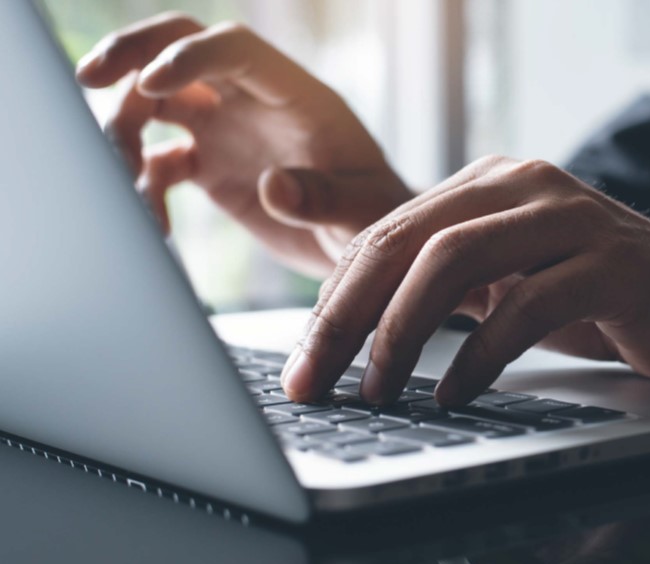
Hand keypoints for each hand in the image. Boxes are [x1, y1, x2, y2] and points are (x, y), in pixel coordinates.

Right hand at [76, 12, 410, 277]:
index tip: (150, 83)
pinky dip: (142, 185)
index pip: (236, 49)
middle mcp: (253, 102)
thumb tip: (273, 186)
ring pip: (155, 102)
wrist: (365, 242)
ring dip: (123, 129)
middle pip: (180, 49)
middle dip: (131, 53)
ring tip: (122, 180)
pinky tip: (154, 223)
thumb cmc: (377, 216)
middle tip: (87, 78)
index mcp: (296, 95)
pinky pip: (160, 160)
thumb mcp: (363, 210)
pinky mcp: (211, 167)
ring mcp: (228, 130)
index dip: (189, 56)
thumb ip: (323, 198)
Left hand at [280, 155, 649, 404]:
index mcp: (488, 185)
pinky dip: (480, 355)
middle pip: (406, 241)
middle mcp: (523, 185)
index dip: (333, 299)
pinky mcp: (613, 261)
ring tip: (377, 390)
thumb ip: (446, 291)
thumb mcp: (509, 285)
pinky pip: (527, 303)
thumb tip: (355, 337)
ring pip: (455, 260)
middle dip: (347, 318)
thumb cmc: (600, 298)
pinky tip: (454, 394)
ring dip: (402, 333)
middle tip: (313, 380)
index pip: (385, 234)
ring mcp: (570, 217)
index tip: (304, 362)